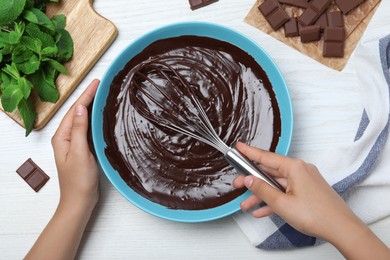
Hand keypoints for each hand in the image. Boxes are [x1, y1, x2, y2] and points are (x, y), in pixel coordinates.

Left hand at [26, 80, 100, 259]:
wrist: (80, 201)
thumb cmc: (79, 180)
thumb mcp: (79, 152)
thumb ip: (79, 129)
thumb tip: (80, 107)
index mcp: (62, 137)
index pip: (75, 110)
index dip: (86, 95)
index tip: (97, 83)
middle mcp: (67, 137)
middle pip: (78, 112)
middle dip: (89, 97)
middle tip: (102, 85)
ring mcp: (75, 143)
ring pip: (83, 120)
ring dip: (92, 107)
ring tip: (103, 95)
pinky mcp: (83, 149)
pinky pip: (88, 129)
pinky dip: (95, 119)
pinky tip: (102, 116)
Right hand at [233, 142, 353, 239]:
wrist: (341, 229)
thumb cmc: (317, 214)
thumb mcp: (282, 204)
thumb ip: (262, 190)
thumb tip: (248, 180)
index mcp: (294, 167)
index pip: (266, 157)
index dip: (250, 152)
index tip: (239, 147)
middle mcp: (299, 170)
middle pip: (270, 172)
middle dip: (252, 180)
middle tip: (236, 184)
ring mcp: (304, 181)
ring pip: (276, 185)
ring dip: (261, 195)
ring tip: (246, 204)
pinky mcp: (307, 192)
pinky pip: (285, 193)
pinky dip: (274, 200)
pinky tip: (261, 210)